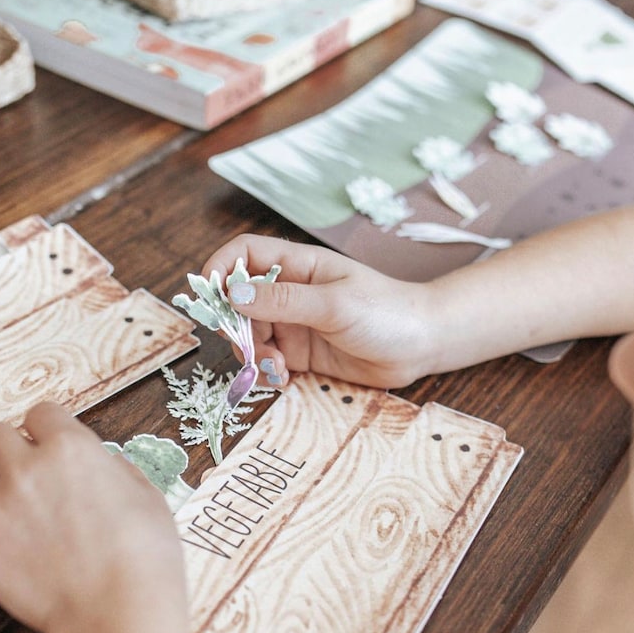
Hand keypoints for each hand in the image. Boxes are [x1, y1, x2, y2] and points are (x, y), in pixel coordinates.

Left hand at [0, 402, 186, 632]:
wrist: (119, 612)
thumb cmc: (145, 554)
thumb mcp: (147, 494)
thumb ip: (115, 470)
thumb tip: (102, 465)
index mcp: (71, 448)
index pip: (40, 412)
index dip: (47, 429)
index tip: (51, 444)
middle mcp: (28, 470)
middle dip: (6, 450)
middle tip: (22, 471)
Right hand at [202, 234, 430, 388]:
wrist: (424, 345)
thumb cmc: (386, 312)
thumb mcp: (333, 304)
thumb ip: (283, 301)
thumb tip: (232, 294)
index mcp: (298, 265)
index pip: (244, 254)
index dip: (220, 270)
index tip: (209, 298)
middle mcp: (290, 292)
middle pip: (237, 300)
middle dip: (235, 326)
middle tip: (248, 347)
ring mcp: (294, 323)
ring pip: (249, 335)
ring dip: (252, 353)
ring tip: (277, 368)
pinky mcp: (301, 353)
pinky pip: (268, 360)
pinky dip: (267, 371)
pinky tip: (284, 378)